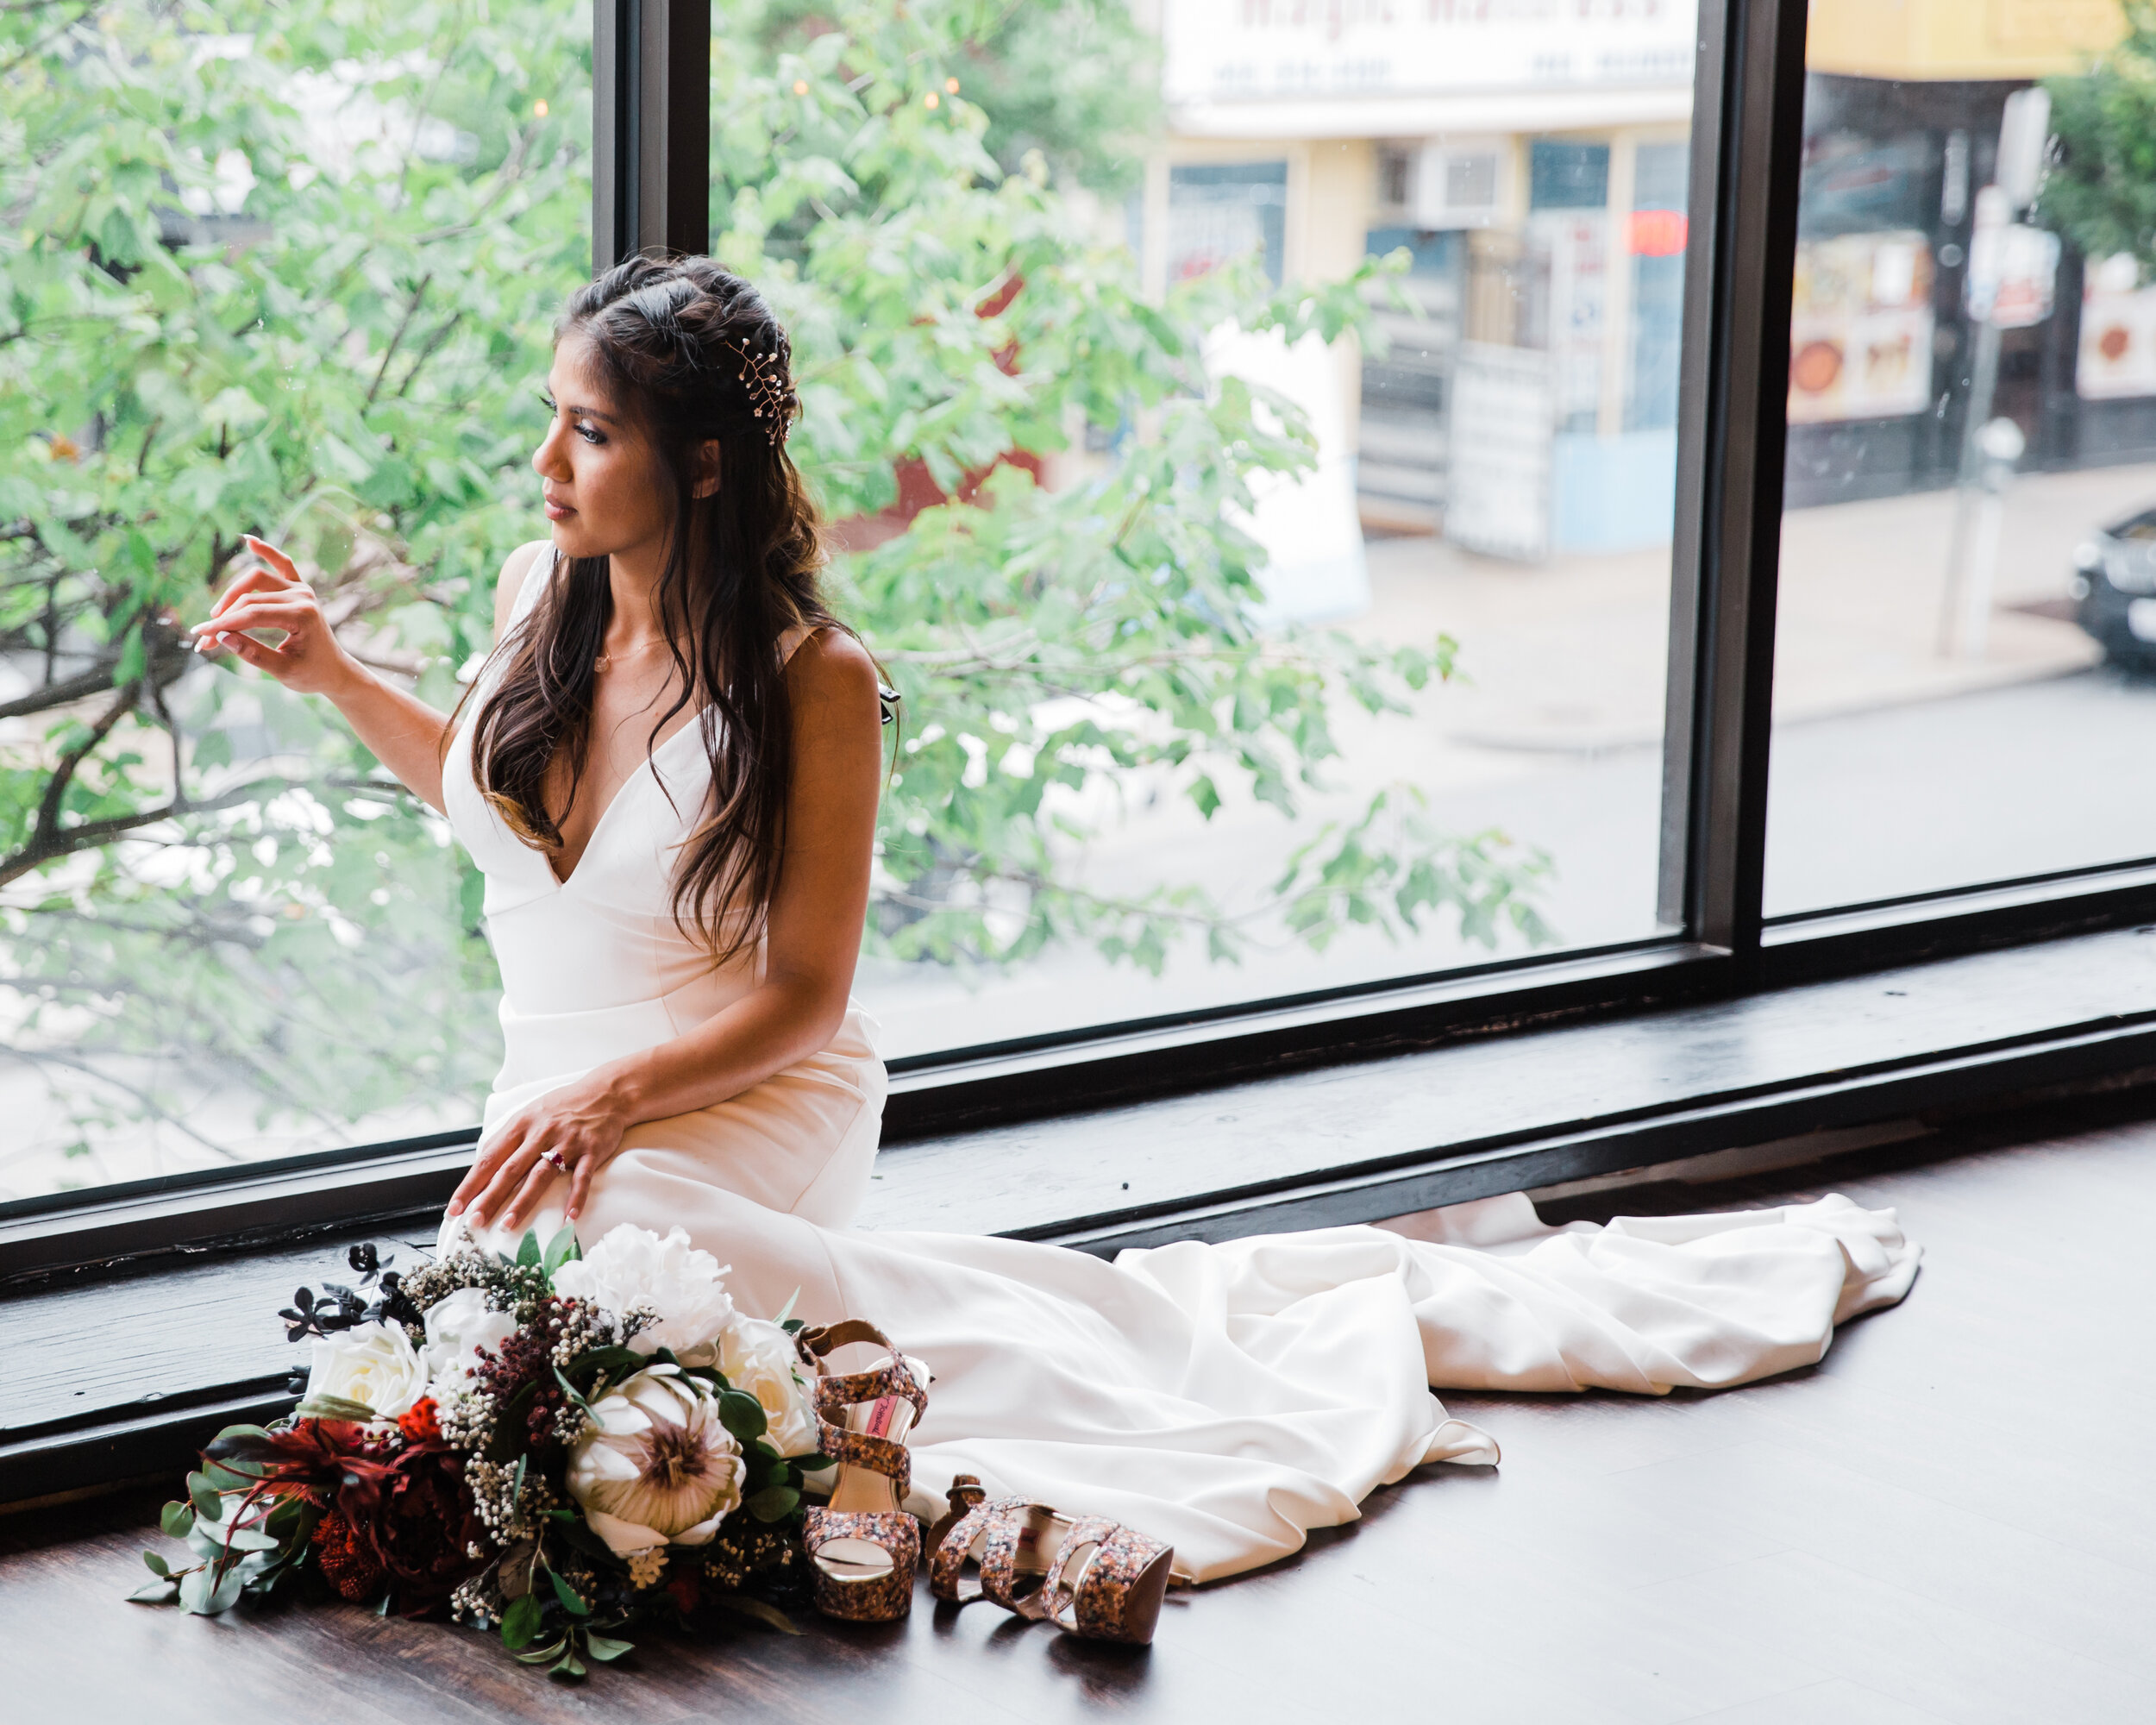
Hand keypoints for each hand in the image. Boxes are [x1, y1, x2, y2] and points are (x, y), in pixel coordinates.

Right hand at [190, 534, 360, 696]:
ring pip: (255, 579)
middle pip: (250, 598)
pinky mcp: (300, 587)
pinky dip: (267, 552)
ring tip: (217, 616)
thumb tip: (221, 638)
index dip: (224, 624)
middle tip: (204, 639)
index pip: (253, 614)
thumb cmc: (311, 673)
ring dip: (232, 595)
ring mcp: (302, 589)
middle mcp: (303, 596)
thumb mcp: (283, 671)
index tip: (201, 637)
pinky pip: (282, 564)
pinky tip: (249, 541)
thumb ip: (254, 654)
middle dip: (223, 618)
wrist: (334, 670)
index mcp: (303, 616)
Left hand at [448, 1071, 634, 1232]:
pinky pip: (582, 1177)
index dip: (470, 1184)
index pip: (489, 1158)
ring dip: (523, 1202)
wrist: (606, 1093)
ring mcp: (568, 1142)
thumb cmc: (562, 1107)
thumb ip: (509, 1139)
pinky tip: (569, 1217)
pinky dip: (576, 1198)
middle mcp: (541, 1133)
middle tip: (475, 1221)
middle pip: (510, 1170)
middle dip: (490, 1197)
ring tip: (508, 1224)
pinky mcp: (592, 1150)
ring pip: (541, 1175)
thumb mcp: (530, 1114)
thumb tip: (484, 1167)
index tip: (455, 1207)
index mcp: (521, 1124)